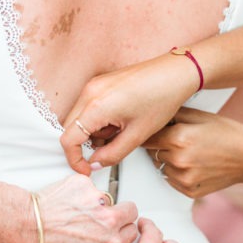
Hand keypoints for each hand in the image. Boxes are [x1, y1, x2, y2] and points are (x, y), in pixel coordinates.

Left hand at [36, 174, 138, 242]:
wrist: (28, 228)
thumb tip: (106, 237)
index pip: (132, 230)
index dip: (123, 227)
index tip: (118, 225)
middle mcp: (109, 223)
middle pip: (130, 209)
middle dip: (121, 210)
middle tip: (103, 213)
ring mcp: (98, 201)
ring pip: (107, 196)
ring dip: (95, 200)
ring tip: (75, 209)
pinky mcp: (85, 184)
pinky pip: (89, 185)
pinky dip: (79, 190)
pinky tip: (66, 200)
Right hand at [60, 53, 199, 174]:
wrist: (174, 73)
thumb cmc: (161, 97)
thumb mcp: (137, 135)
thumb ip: (112, 154)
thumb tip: (96, 163)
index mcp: (96, 105)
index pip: (68, 139)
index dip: (74, 159)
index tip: (86, 168)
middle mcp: (89, 92)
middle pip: (70, 128)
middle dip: (86, 144)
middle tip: (109, 148)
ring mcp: (93, 85)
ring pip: (79, 118)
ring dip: (94, 131)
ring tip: (121, 129)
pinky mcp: (99, 83)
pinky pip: (88, 107)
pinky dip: (98, 120)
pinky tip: (120, 119)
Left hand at [144, 107, 242, 197]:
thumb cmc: (227, 133)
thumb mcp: (199, 115)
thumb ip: (172, 115)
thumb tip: (151, 116)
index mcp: (179, 138)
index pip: (147, 138)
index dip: (150, 134)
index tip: (153, 132)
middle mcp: (178, 160)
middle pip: (152, 153)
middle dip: (161, 146)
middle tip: (179, 141)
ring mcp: (184, 178)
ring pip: (161, 167)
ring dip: (168, 161)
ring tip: (189, 153)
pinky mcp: (189, 191)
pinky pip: (171, 180)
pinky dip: (177, 173)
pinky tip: (194, 165)